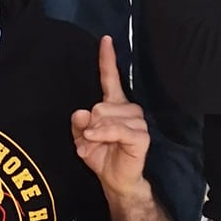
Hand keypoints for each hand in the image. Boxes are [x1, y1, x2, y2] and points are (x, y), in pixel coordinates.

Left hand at [72, 34, 151, 196]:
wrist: (116, 181)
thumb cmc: (101, 156)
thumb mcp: (82, 138)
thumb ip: (78, 123)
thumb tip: (80, 112)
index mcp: (114, 105)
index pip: (110, 77)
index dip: (107, 58)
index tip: (105, 39)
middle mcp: (129, 109)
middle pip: (99, 104)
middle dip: (89, 124)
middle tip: (90, 140)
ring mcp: (137, 121)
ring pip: (105, 116)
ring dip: (94, 134)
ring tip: (94, 146)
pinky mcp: (141, 136)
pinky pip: (115, 129)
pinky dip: (101, 134)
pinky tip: (93, 140)